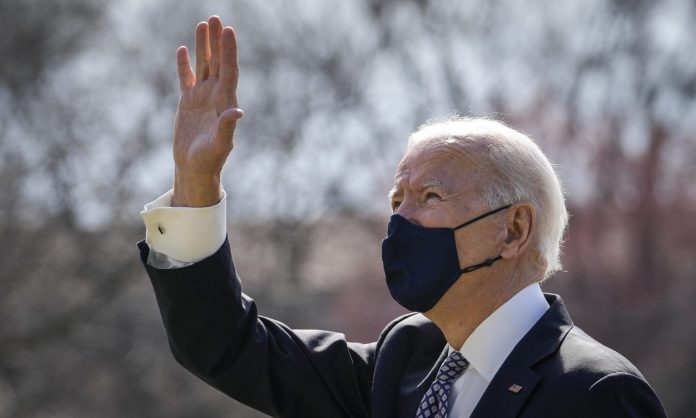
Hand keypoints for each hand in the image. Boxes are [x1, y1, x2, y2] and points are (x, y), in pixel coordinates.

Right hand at [171, 16, 242, 206]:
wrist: (195, 168)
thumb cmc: (210, 160)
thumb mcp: (220, 145)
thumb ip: (227, 127)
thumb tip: (238, 111)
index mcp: (225, 102)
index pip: (229, 71)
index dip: (229, 51)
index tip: (228, 30)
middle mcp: (215, 96)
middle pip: (218, 62)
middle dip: (217, 41)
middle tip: (216, 18)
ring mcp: (201, 98)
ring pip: (203, 66)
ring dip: (203, 46)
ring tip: (202, 24)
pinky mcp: (187, 103)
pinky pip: (186, 78)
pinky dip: (184, 64)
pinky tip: (183, 49)